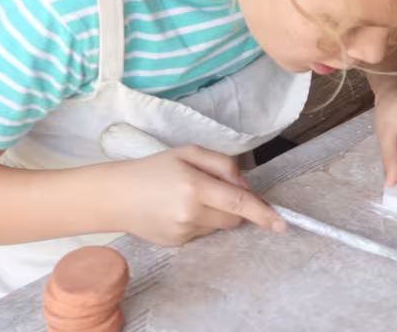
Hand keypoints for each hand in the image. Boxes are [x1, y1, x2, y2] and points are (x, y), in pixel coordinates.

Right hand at [108, 145, 283, 245]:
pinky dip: (200, 221)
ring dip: (216, 213)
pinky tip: (178, 210)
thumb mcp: (188, 152)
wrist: (115, 196)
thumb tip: (244, 184)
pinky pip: (202, 233)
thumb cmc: (154, 168)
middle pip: (234, 217)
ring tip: (190, 197)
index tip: (282, 224)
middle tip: (213, 188)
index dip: (263, 214)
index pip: (238, 203)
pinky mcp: (176, 244)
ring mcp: (182, 232)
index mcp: (195, 186)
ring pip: (219, 226)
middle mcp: (190, 213)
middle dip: (234, 206)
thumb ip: (222, 164)